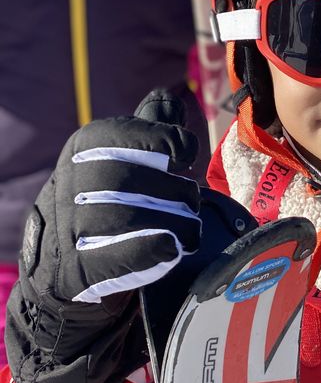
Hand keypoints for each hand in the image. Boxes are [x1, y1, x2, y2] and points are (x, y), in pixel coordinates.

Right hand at [5, 89, 200, 382]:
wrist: (65, 284)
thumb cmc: (107, 219)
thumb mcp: (121, 171)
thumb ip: (146, 136)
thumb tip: (167, 97)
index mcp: (79, 156)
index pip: (113, 135)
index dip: (157, 140)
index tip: (184, 154)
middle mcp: (65, 190)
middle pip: (118, 177)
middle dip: (169, 188)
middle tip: (193, 202)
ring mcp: (65, 234)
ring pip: (118, 217)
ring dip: (169, 223)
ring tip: (191, 231)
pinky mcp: (74, 275)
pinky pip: (110, 261)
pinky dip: (148, 253)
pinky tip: (172, 251)